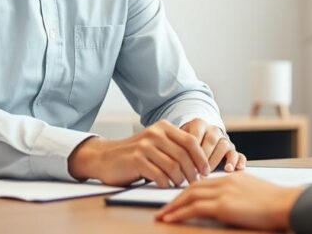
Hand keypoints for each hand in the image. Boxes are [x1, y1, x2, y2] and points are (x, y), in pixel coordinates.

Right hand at [68, 119, 209, 187]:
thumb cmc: (135, 154)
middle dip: (193, 171)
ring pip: (173, 166)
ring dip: (179, 179)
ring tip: (179, 184)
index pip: (190, 141)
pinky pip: (159, 175)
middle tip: (195, 181)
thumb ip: (174, 147)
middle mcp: (155, 133)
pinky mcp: (136, 160)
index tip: (206, 170)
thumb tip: (201, 163)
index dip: (201, 157)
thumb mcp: (156, 143)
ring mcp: (145, 146)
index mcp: (163, 127)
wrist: (105, 157)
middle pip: (184, 154)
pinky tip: (165, 185)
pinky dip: (165, 183)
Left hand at [155, 171, 302, 230]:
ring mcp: (223, 192)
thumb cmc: (278, 204)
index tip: (179, 199)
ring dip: (172, 206)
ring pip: (189, 196)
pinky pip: (193, 208)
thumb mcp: (257, 194)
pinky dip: (179, 213)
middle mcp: (225, 180)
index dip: (189, 190)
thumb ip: (242, 195)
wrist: (287, 204)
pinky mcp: (222, 205)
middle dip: (176, 197)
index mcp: (233, 177)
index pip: (205, 182)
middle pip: (193, 187)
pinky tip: (169, 219)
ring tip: (161, 215)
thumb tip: (234, 205)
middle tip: (164, 207)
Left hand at [180, 119, 246, 171]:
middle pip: (211, 140)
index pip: (196, 135)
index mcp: (199, 124)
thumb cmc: (185, 145)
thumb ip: (177, 146)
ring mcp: (225, 139)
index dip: (191, 151)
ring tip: (210, 172)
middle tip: (197, 170)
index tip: (186, 163)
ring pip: (224, 145)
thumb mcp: (179, 140)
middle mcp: (214, 129)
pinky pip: (238, 153)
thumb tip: (173, 160)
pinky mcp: (233, 150)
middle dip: (204, 156)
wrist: (199, 141)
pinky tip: (233, 169)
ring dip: (216, 159)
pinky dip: (237, 161)